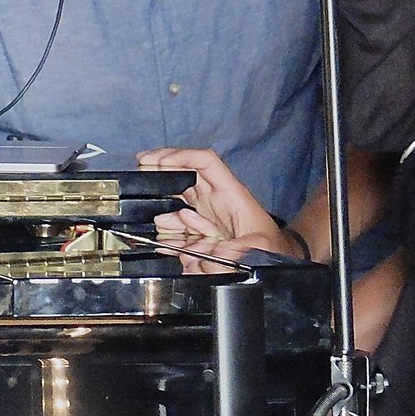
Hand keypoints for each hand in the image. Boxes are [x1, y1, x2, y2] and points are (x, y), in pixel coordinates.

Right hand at [140, 147, 304, 270]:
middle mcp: (215, 198)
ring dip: (164, 209)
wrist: (275, 259)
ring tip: (159, 225)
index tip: (158, 161)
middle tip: (140, 168)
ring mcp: (206, 212)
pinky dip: (168, 231)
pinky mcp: (201, 229)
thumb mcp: (263, 246)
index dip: (181, 156)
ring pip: (177, 200)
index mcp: (230, 192)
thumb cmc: (273, 246)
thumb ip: (242, 249)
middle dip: (161, 168)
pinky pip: (179, 225)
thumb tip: (218, 253)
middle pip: (184, 173)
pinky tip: (162, 242)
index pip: (205, 162)